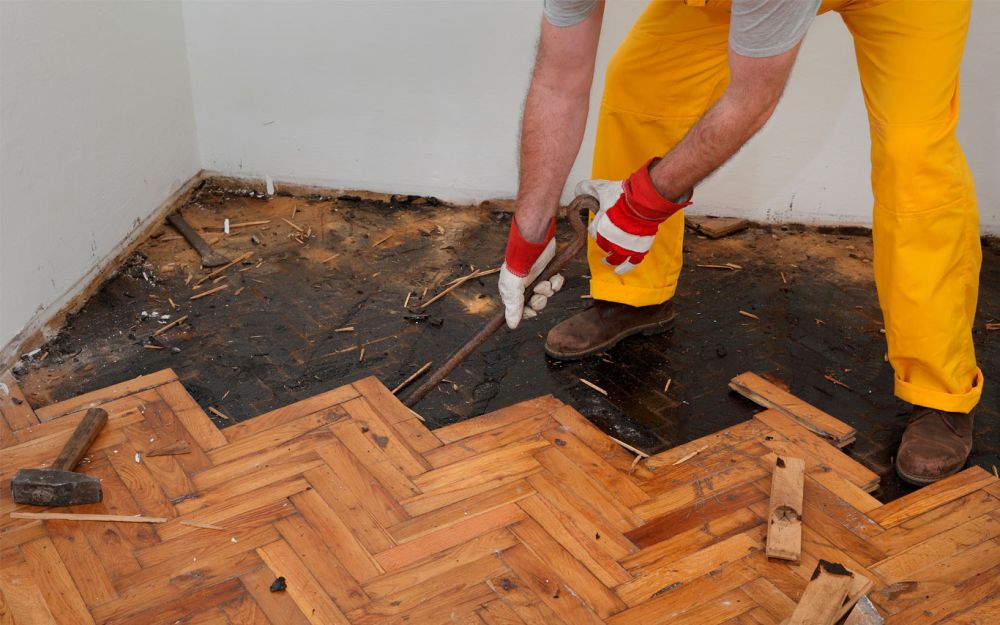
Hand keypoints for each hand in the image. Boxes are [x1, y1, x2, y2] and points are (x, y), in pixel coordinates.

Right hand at [499, 216, 556, 328]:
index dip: (527, 312)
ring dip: (548, 290)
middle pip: (535, 303)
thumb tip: (512, 325)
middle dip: (540, 300)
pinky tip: (555, 278)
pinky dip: (557, 282)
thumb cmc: (518, 264)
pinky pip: (555, 284)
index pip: (520, 310)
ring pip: (546, 294)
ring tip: (546, 282)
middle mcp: (524, 286)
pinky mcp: (548, 271)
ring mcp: (537, 278)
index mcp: (512, 291)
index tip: (532, 312)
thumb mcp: (512, 289)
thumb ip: (513, 307)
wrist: (533, 243)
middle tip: (540, 294)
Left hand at [577, 158, 690, 274]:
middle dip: (604, 239)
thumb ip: (588, 189)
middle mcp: (610, 241)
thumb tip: (578, 189)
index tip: (601, 220)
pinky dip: (625, 267)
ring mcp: (624, 247)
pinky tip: (620, 271)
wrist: (643, 202)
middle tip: (608, 235)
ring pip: (615, 257)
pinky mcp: (638, 249)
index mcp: (599, 228)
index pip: (593, 231)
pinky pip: (631, 262)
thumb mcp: (602, 190)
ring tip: (608, 261)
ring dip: (610, 260)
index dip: (597, 225)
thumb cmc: (623, 196)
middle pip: (603, 244)